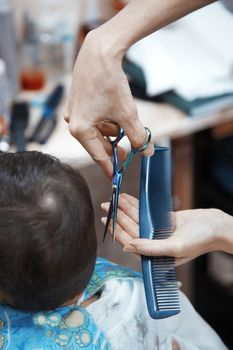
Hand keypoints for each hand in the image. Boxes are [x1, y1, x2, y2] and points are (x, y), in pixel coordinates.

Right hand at [64, 30, 153, 177]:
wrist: (99, 52)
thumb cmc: (110, 83)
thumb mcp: (127, 114)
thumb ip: (137, 136)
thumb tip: (146, 152)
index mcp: (81, 130)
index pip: (98, 156)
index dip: (110, 168)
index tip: (116, 178)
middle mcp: (73, 123)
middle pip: (97, 144)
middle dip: (114, 147)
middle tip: (127, 153)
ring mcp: (74, 112)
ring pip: (97, 131)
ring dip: (112, 132)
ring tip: (125, 125)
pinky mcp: (77, 103)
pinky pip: (93, 120)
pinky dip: (106, 121)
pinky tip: (115, 114)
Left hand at [101, 193, 230, 265]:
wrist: (217, 226)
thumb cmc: (201, 240)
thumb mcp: (175, 246)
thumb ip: (151, 248)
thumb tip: (127, 247)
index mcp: (156, 255)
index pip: (131, 242)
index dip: (118, 231)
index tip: (108, 220)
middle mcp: (155, 244)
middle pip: (132, 229)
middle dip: (118, 217)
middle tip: (106, 205)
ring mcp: (159, 231)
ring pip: (137, 219)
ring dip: (125, 209)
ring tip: (113, 200)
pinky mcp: (163, 221)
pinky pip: (146, 213)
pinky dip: (137, 205)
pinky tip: (127, 199)